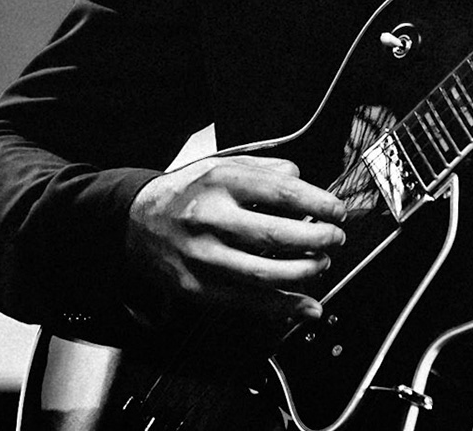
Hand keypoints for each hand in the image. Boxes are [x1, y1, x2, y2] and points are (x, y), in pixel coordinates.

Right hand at [124, 154, 345, 323]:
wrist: (134, 221)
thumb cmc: (186, 193)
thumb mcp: (222, 164)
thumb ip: (266, 169)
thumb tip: (305, 183)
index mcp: (220, 182)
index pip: (281, 192)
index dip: (318, 203)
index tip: (338, 211)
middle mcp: (210, 218)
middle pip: (276, 234)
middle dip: (317, 239)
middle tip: (335, 239)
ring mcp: (202, 256)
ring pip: (264, 273)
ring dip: (304, 273)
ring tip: (322, 263)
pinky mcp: (197, 287)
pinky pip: (247, 302)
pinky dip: (282, 307)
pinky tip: (306, 306)